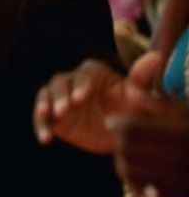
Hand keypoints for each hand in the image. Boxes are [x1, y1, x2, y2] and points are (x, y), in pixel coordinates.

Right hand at [33, 52, 163, 153]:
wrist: (115, 132)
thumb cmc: (127, 110)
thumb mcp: (135, 98)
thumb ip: (139, 79)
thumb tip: (155, 57)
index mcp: (92, 73)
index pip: (83, 74)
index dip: (81, 84)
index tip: (81, 97)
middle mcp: (72, 81)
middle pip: (60, 82)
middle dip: (60, 96)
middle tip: (64, 110)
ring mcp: (58, 97)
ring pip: (45, 95)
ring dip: (44, 106)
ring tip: (47, 118)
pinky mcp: (51, 114)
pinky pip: (41, 116)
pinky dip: (40, 125)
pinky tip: (45, 139)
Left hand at [109, 100, 188, 196]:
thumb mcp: (186, 112)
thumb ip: (159, 101)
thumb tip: (130, 90)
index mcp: (183, 133)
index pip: (133, 128)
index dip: (118, 123)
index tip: (110, 121)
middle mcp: (184, 157)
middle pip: (128, 149)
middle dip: (119, 142)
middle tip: (118, 139)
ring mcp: (183, 180)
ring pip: (131, 171)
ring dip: (122, 161)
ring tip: (124, 155)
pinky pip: (144, 191)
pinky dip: (136, 181)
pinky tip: (137, 172)